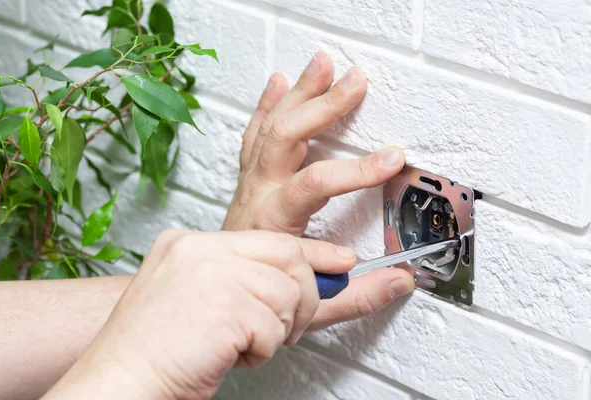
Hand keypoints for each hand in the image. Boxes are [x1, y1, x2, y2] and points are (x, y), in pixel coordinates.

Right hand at [43, 230, 356, 399]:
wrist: (117, 383)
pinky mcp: (225, 305)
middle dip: (303, 297)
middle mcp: (200, 249)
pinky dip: (259, 351)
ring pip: (287, 294)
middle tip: (284, 327)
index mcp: (190, 243)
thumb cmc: (154, 351)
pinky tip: (227, 355)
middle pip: (289, 257)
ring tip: (239, 345)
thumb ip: (246, 280)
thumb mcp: (200, 300)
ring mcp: (211, 272)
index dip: (313, 254)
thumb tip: (309, 277)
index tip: (341, 261)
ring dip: (274, 331)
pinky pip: (272, 327)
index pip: (269, 238)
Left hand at [223, 52, 414, 329]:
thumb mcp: (310, 304)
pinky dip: (267, 106)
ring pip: (270, 127)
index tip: (392, 158)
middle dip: (324, 106)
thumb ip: (357, 295)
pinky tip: (278, 83)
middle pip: (287, 137)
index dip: (355, 170)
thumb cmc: (254, 296)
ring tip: (322, 64)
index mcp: (274, 220)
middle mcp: (258, 193)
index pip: (314, 183)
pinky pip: (254, 134)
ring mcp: (249, 182)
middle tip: (356, 82)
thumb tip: (400, 281)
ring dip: (299, 94)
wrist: (216, 292)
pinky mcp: (247, 177)